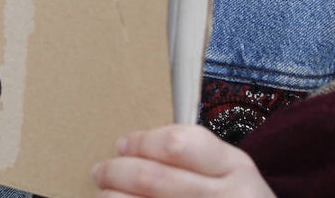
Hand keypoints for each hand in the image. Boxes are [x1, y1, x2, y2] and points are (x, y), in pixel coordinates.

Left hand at [92, 124, 275, 197]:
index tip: (123, 145)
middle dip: (116, 172)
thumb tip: (127, 148)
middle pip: (152, 179)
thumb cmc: (234, 197)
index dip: (141, 142)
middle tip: (100, 171)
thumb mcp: (227, 167)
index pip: (175, 144)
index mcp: (233, 167)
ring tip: (106, 194)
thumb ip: (188, 153)